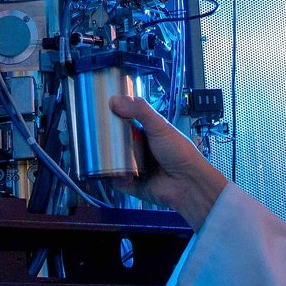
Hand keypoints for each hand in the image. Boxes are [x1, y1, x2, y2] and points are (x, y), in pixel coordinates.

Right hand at [108, 93, 229, 226]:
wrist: (188, 183)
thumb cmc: (180, 153)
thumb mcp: (160, 126)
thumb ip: (140, 111)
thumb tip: (116, 101)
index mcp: (147, 133)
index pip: (125, 123)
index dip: (114, 119)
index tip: (101, 113)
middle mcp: (140, 149)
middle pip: (116, 142)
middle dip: (106, 140)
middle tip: (96, 135)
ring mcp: (135, 167)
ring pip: (113, 162)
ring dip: (109, 160)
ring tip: (104, 155)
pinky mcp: (132, 185)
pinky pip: (116, 181)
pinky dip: (115, 178)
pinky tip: (119, 174)